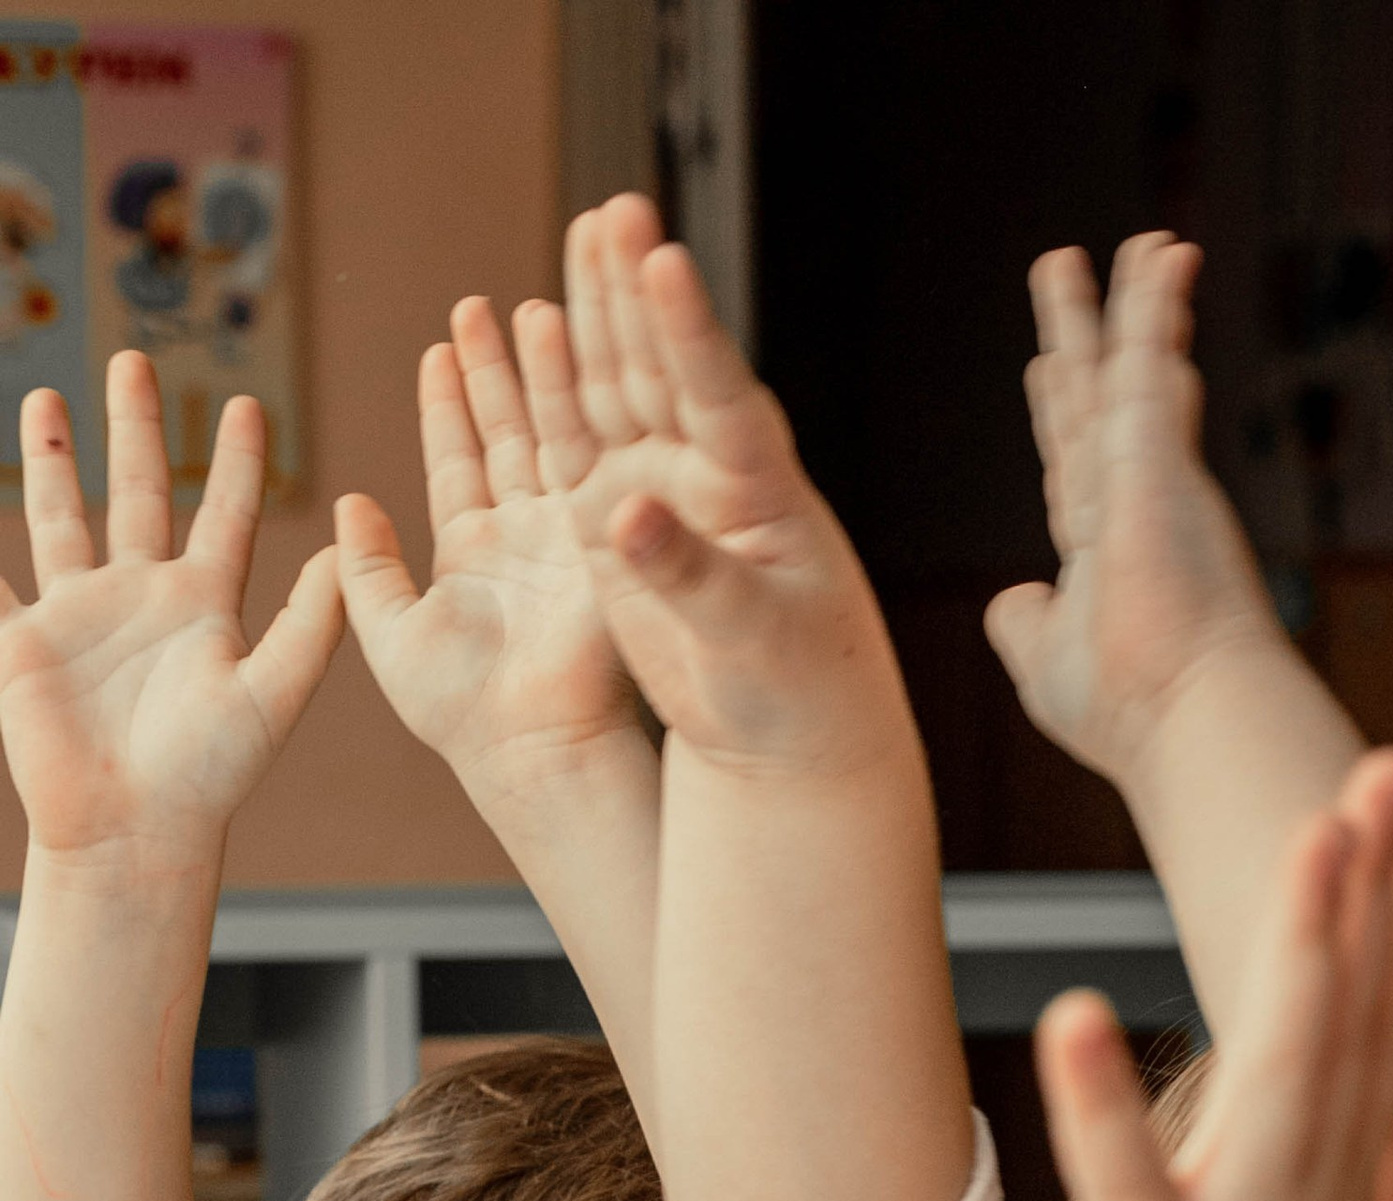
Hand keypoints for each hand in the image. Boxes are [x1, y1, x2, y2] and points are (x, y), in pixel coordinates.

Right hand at [0, 357, 339, 861]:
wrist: (135, 832)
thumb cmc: (208, 776)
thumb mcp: (272, 695)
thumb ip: (310, 626)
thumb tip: (349, 553)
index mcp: (203, 607)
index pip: (225, 514)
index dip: (236, 461)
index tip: (246, 403)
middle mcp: (143, 601)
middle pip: (141, 492)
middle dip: (135, 426)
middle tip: (136, 359)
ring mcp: (81, 617)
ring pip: (64, 516)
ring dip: (54, 458)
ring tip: (48, 395)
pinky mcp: (25, 643)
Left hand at [338, 297, 643, 799]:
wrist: (530, 748)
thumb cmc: (458, 712)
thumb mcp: (387, 634)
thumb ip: (367, 570)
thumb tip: (347, 503)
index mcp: (472, 557)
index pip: (457, 463)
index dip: (446, 407)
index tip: (438, 349)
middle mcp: (524, 540)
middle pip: (506, 436)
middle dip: (493, 372)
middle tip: (477, 307)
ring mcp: (569, 538)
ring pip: (549, 436)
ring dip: (537, 373)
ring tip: (524, 309)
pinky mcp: (606, 542)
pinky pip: (590, 458)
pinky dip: (578, 407)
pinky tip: (571, 352)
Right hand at [545, 193, 901, 774]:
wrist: (782, 738)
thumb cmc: (797, 693)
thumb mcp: (754, 640)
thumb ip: (692, 576)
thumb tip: (625, 513)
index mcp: (764, 494)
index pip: (724, 397)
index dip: (693, 333)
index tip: (667, 263)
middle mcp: (712, 477)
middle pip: (668, 370)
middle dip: (639, 292)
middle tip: (617, 210)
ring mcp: (662, 492)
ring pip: (621, 388)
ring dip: (600, 315)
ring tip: (587, 231)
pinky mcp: (616, 522)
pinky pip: (577, 442)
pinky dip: (554, 388)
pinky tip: (537, 325)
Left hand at [985, 234, 1290, 790]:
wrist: (1186, 708)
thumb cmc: (1125, 708)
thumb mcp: (1045, 666)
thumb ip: (1023, 625)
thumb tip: (1010, 599)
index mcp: (1100, 553)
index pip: (1073, 467)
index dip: (1060, 415)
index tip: (1048, 370)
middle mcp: (1128, 501)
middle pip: (1095, 398)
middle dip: (1081, 336)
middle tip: (1065, 271)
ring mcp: (1149, 471)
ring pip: (1134, 364)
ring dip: (1136, 302)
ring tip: (1142, 244)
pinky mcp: (1159, 447)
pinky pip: (1153, 350)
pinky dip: (1156, 301)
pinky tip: (1164, 253)